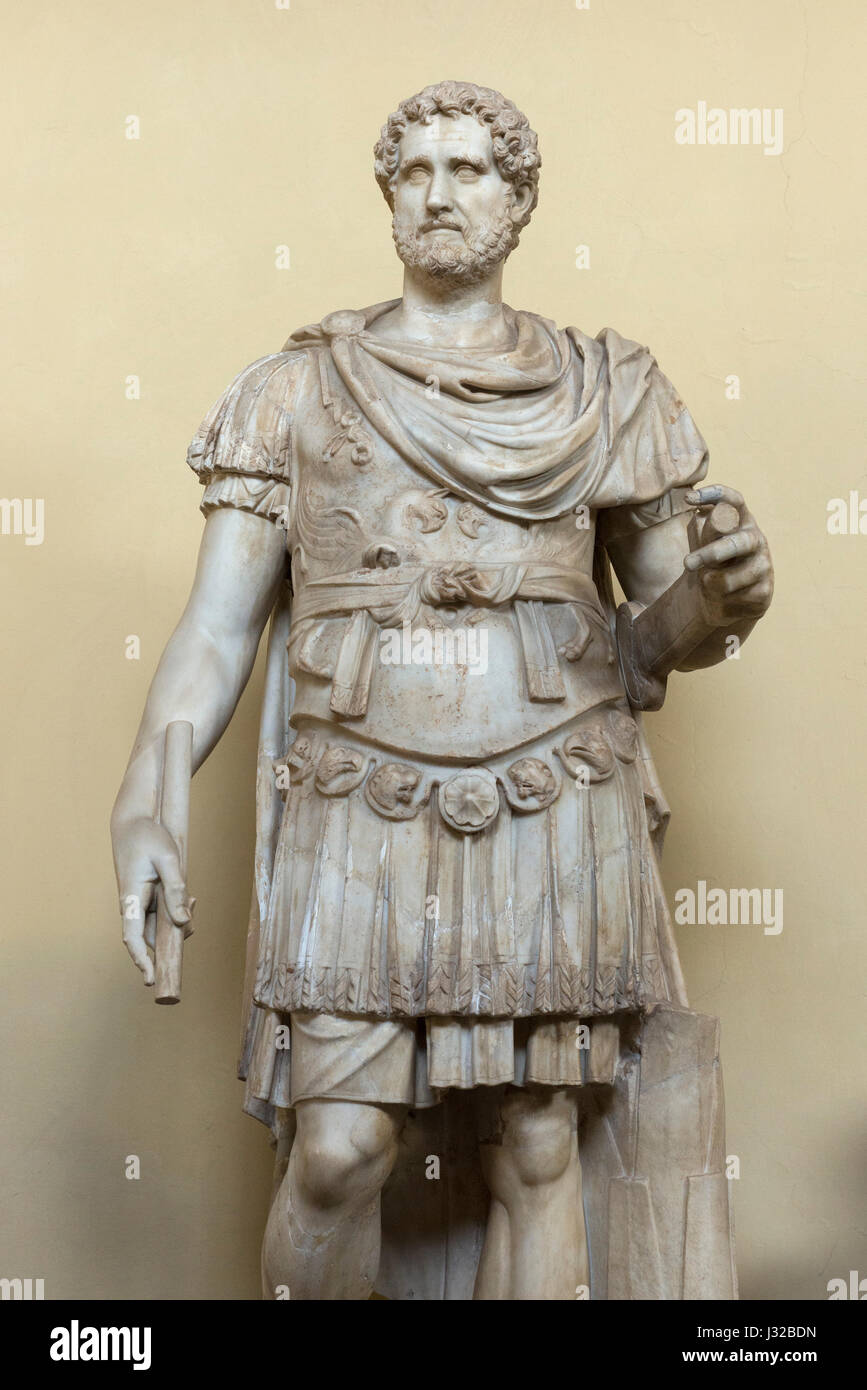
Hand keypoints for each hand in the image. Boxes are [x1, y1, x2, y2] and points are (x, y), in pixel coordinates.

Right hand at [113, 815, 192, 985]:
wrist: (132, 821)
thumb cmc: (147, 838)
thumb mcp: (167, 859)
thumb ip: (175, 889)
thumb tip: (182, 922)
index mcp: (132, 898)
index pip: (134, 938)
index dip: (142, 962)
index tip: (151, 980)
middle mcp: (133, 905)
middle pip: (154, 936)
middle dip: (176, 935)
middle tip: (193, 906)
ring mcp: (139, 903)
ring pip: (161, 925)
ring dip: (179, 922)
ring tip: (192, 899)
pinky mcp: (146, 898)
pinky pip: (162, 914)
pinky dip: (177, 911)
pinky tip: (190, 898)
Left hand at [684, 484, 773, 626]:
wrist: (726, 602)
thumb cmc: (714, 565)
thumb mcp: (704, 545)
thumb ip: (702, 529)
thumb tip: (696, 508)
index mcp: (740, 522)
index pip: (734, 501)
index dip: (714, 495)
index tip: (688, 499)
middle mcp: (756, 539)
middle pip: (737, 543)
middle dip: (711, 554)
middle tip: (687, 564)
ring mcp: (763, 565)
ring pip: (730, 578)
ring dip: (711, 583)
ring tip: (707, 583)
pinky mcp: (764, 591)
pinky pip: (735, 598)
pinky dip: (721, 600)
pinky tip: (725, 597)